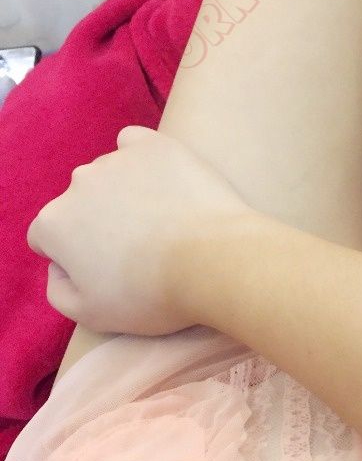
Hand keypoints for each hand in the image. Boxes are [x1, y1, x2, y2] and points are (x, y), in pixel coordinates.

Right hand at [27, 126, 251, 334]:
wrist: (214, 262)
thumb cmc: (154, 295)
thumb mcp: (91, 316)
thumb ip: (58, 290)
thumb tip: (59, 267)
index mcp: (55, 224)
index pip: (49, 238)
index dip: (75, 258)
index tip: (106, 269)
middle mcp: (77, 185)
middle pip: (80, 205)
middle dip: (99, 223)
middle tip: (140, 249)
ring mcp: (115, 160)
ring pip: (109, 177)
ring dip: (125, 193)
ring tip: (163, 221)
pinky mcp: (153, 145)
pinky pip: (135, 144)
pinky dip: (143, 159)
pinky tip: (162, 181)